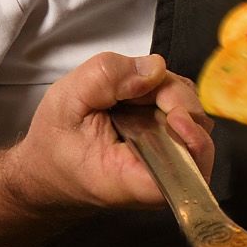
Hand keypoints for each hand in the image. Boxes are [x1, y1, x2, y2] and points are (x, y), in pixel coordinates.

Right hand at [10, 52, 214, 210]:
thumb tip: (153, 68)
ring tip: (128, 96)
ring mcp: (169, 160)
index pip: (189, 173)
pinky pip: (183, 112)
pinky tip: (136, 99)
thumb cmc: (55, 144)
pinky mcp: (171, 145)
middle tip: (133, 88)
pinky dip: (163, 95)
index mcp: (132, 178)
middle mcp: (159, 175)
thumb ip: (106, 77)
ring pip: (193, 116)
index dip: (194, 141)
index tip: (174, 116)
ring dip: (166, 93)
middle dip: (172, 96)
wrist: (49, 166)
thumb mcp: (66, 100)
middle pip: (197, 132)